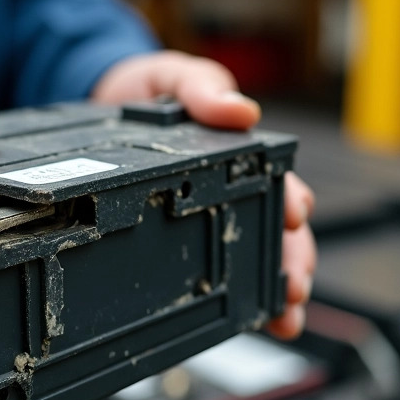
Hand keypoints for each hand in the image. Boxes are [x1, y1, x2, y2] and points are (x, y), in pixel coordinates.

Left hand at [92, 50, 314, 337]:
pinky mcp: (187, 232)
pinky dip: (242, 298)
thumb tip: (241, 110)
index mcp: (242, 150)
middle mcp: (238, 185)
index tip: (293, 217)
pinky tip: (254, 322)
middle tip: (294, 287)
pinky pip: (219, 268)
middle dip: (292, 259)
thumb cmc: (151, 89)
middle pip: (278, 228)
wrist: (105, 105)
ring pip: (257, 255)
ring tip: (283, 317)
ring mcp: (215, 212)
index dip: (289, 199)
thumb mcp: (175, 77)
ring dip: (274, 287)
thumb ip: (202, 88)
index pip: (278, 178)